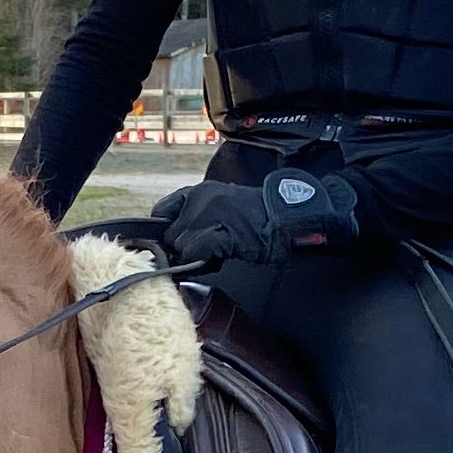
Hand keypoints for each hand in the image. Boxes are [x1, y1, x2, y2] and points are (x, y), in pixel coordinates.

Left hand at [150, 166, 365, 270]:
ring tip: (212, 258)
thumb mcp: (223, 208)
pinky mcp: (223, 231)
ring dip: (192, 258)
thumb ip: (200, 219)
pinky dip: (201, 262)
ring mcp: (211, 213)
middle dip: (180, 248)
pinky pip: (196, 252)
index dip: (165, 231)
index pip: (163, 210)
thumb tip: (176, 243)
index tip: (172, 244)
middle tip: (200, 256)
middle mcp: (201, 198)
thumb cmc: (260, 216)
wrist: (289, 216)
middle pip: (170, 233)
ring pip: (180, 244)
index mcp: (201, 190)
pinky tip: (216, 261)